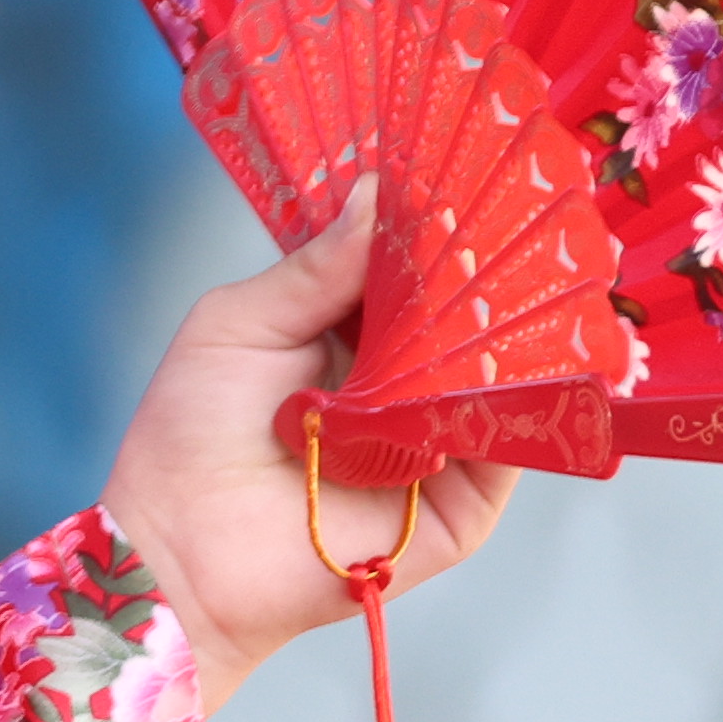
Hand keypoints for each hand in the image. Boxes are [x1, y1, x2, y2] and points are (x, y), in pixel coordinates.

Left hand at [95, 188, 525, 702]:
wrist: (184, 553)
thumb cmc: (189, 437)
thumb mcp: (238, 325)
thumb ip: (313, 268)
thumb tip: (376, 194)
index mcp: (349, 335)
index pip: (412, 272)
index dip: (437, 227)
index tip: (469, 168)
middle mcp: (404, 383)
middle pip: (468, 318)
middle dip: (493, 270)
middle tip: (526, 209)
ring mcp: (441, 442)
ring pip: (502, 376)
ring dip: (519, 329)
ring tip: (538, 271)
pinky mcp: (466, 505)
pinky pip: (513, 446)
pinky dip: (526, 403)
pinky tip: (530, 358)